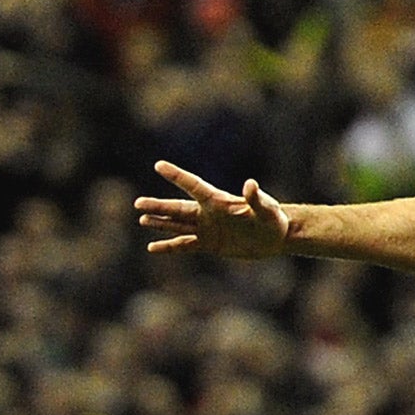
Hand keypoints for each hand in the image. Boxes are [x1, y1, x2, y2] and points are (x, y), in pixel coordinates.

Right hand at [135, 161, 292, 258]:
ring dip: (160, 222)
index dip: (177, 176)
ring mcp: (207, 229)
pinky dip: (169, 247)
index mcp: (218, 201)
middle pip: (178, 208)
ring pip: (178, 225)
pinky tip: (152, 248)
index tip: (159, 165)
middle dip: (158, 206)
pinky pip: (185, 245)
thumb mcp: (267, 209)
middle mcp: (208, 213)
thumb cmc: (273, 219)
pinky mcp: (210, 244)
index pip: (193, 186)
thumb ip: (256, 198)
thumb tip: (250, 184)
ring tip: (142, 219)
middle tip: (138, 203)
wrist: (276, 237)